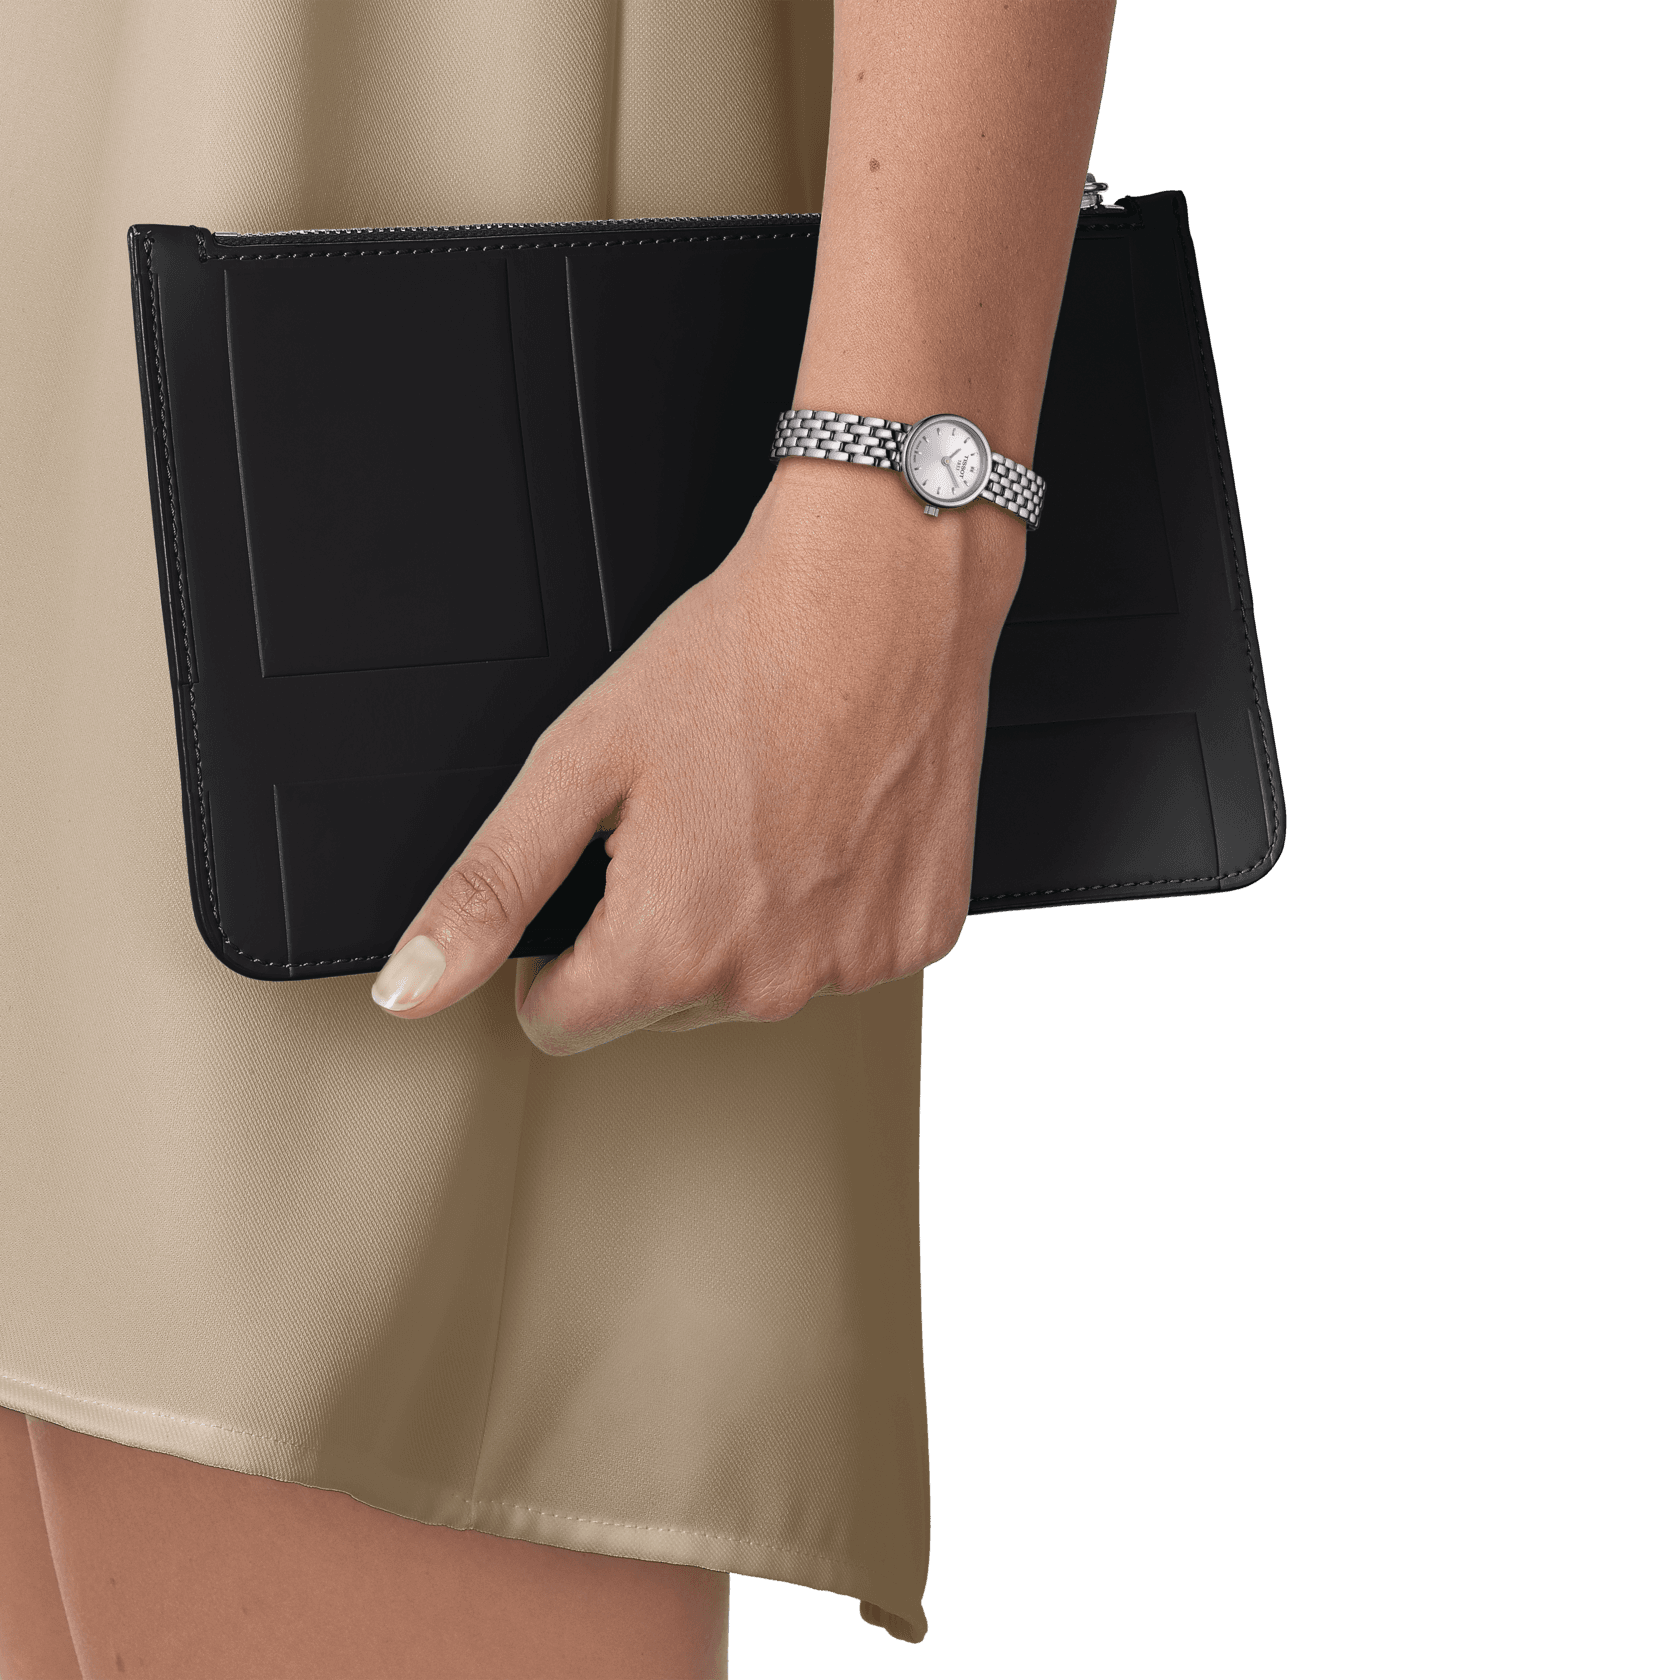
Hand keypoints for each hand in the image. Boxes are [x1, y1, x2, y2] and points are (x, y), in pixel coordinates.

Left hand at [370, 461, 1025, 1054]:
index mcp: (666, 952)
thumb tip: (409, 991)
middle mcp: (767, 984)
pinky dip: (832, 903)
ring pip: (757, 980)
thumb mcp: (578, 761)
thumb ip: (490, 889)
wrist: (881, 593)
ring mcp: (855, 966)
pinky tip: (832, 822)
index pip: (560, 1022)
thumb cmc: (738, 659)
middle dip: (661, 926)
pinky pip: (845, 952)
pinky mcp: (920, 936)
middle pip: (663, 1002)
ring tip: (768, 808)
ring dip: (750, 916)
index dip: (558, 948)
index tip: (598, 867)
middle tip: (693, 814)